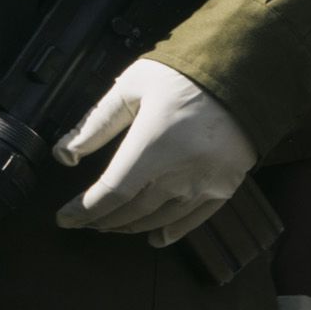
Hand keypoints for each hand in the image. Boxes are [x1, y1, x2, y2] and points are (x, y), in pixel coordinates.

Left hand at [56, 56, 255, 238]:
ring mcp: (206, 184)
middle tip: (87, 220)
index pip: (111, 193)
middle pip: (133, 211)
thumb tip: (64, 154)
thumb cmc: (184, 74)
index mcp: (152, 147)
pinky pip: (195, 220)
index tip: (64, 218)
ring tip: (114, 224)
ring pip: (159, 219)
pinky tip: (155, 237)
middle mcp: (179, 174)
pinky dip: (171, 232)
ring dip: (132, 226)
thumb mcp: (132, 86)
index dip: (84, 211)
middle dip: (104, 219)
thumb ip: (96, 123)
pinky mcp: (226, 186)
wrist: (246, 71)